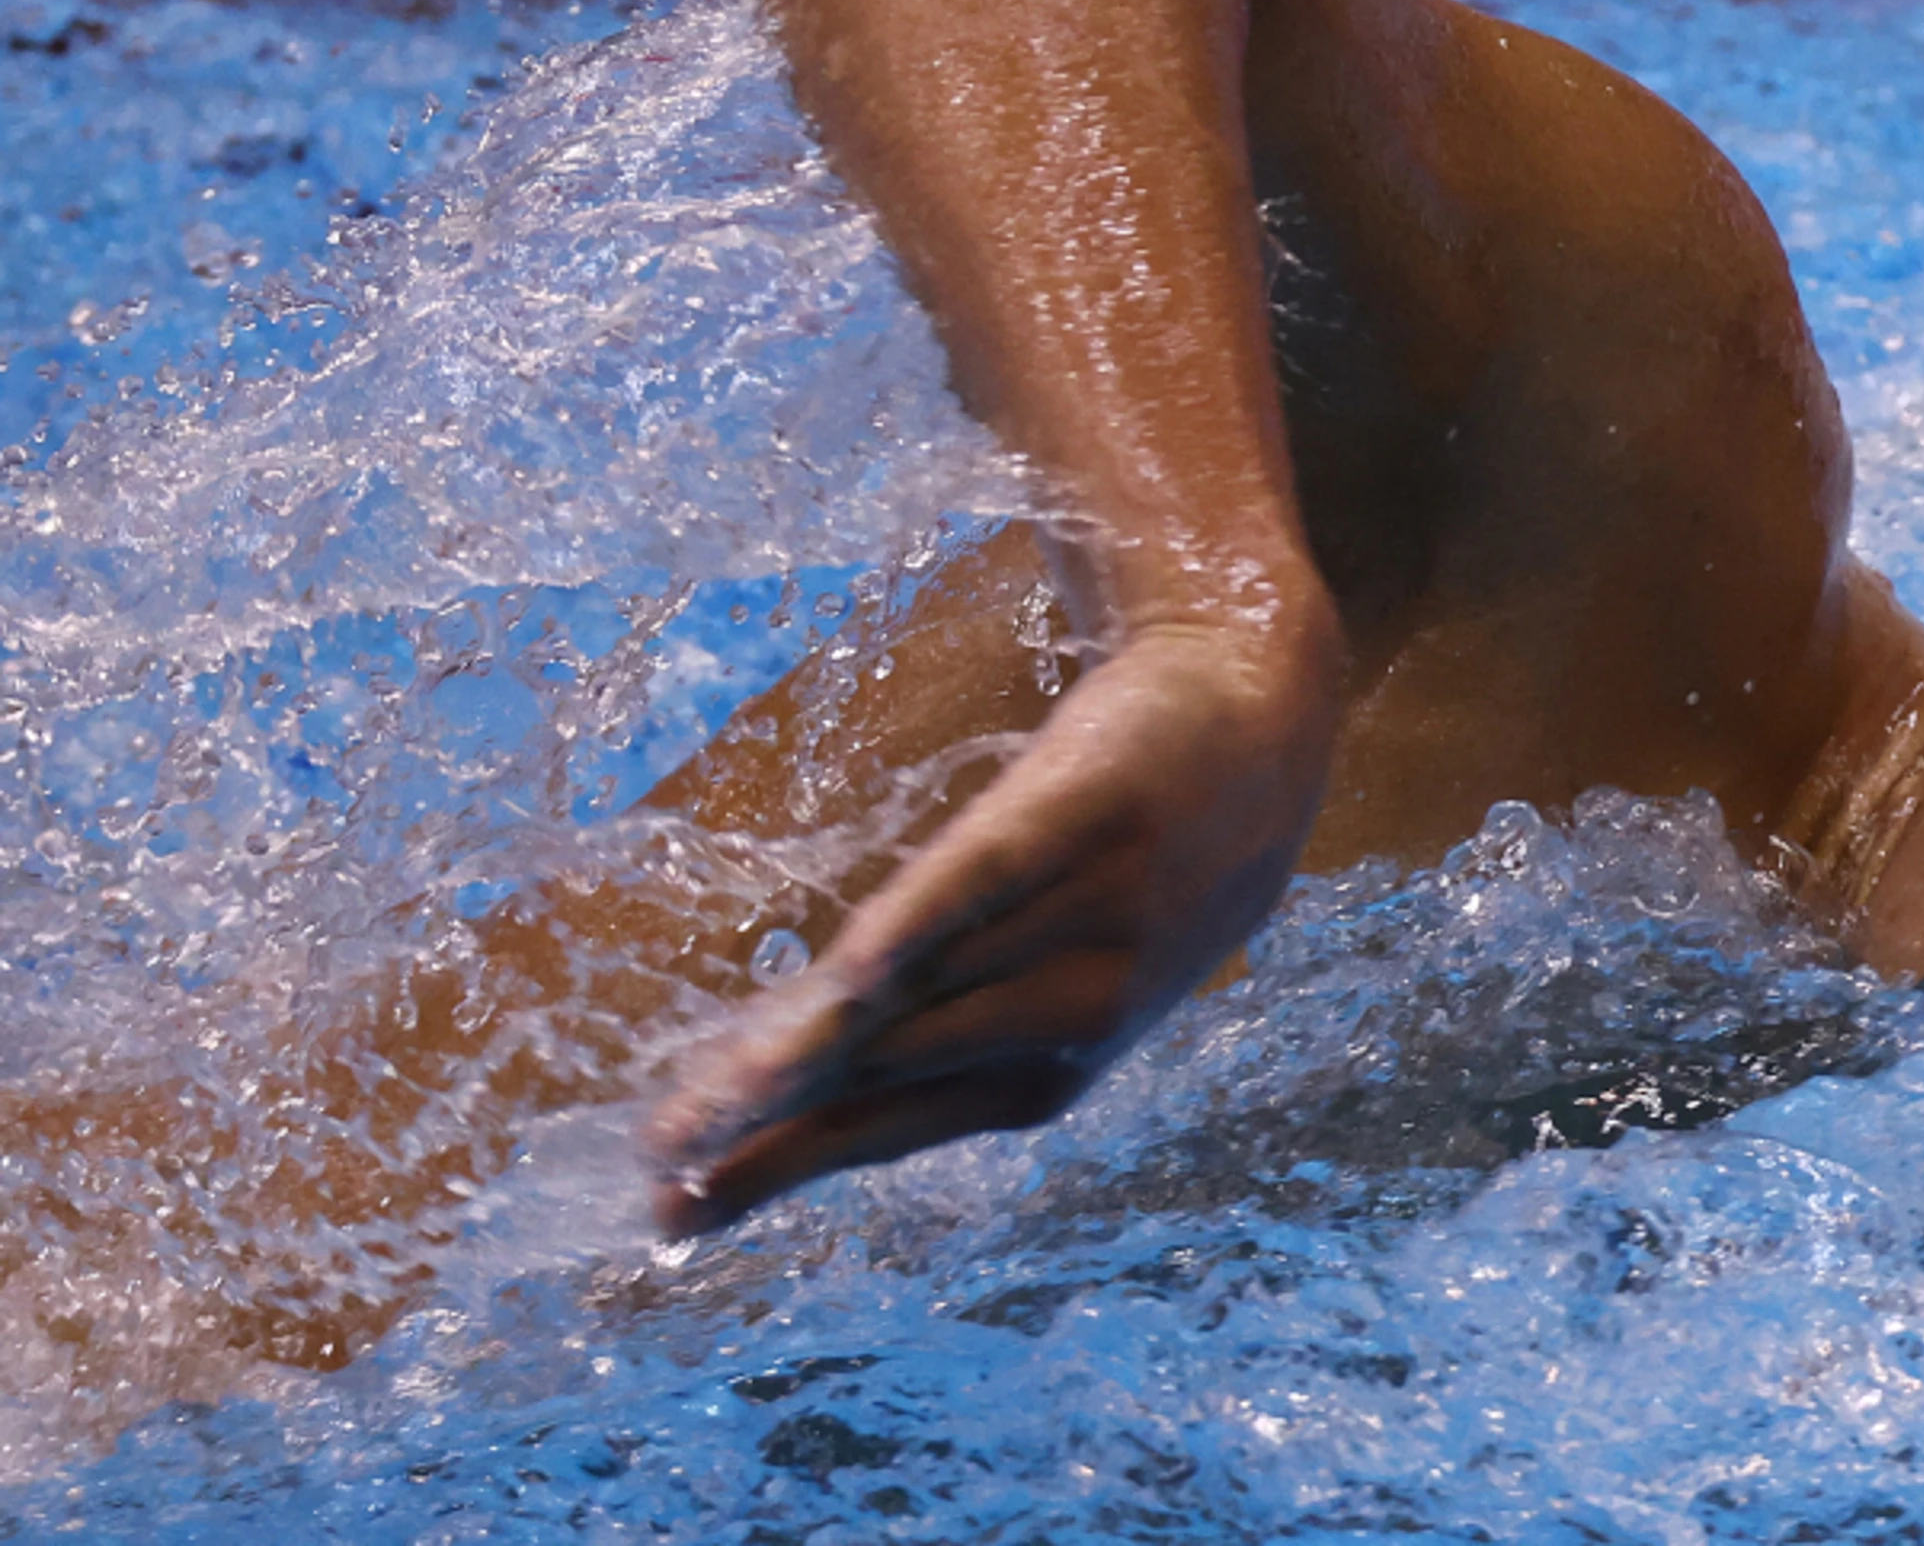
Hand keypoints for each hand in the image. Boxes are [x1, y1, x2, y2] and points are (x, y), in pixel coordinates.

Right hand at [643, 612, 1335, 1234]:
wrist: (1254, 724)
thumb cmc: (1124, 875)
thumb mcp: (1042, 968)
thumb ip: (924, 1024)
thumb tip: (776, 1078)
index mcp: (1051, 1064)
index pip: (892, 1123)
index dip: (782, 1167)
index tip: (675, 1211)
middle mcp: (1069, 1009)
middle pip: (888, 1070)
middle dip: (770, 1126)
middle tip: (658, 1162)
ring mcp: (1081, 916)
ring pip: (920, 993)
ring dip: (811, 1050)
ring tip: (710, 1096)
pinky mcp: (1084, 815)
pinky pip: (991, 880)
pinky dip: (925, 926)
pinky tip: (853, 971)